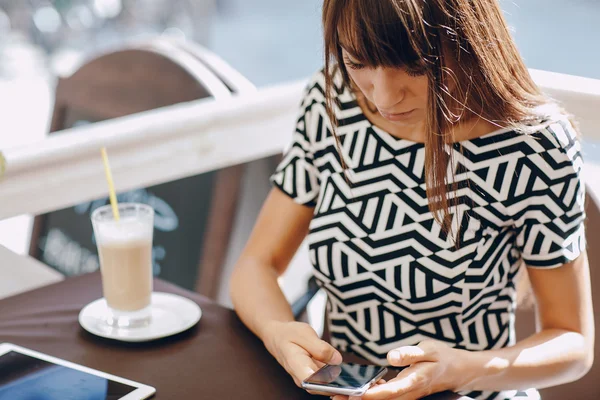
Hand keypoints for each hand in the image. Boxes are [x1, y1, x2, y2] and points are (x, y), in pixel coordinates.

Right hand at [262, 321, 342, 391]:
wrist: (278, 337)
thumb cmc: (289, 334)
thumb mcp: (305, 333)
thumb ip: (321, 347)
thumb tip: (337, 360)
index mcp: (296, 364)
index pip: (310, 382)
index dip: (325, 383)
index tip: (337, 377)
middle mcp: (300, 376)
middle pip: (321, 387)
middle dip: (337, 383)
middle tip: (349, 375)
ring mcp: (306, 379)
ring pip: (325, 385)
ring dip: (337, 380)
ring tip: (348, 371)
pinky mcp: (312, 378)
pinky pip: (325, 380)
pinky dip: (334, 375)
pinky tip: (342, 368)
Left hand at [332, 340, 472, 399]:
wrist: (456, 370)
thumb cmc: (442, 358)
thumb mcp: (429, 349)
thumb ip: (410, 353)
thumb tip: (391, 356)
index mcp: (414, 381)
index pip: (389, 391)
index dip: (371, 394)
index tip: (354, 393)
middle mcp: (408, 392)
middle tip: (335, 396)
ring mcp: (405, 395)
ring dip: (360, 399)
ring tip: (338, 395)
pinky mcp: (403, 393)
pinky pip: (385, 397)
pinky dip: (370, 394)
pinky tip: (358, 389)